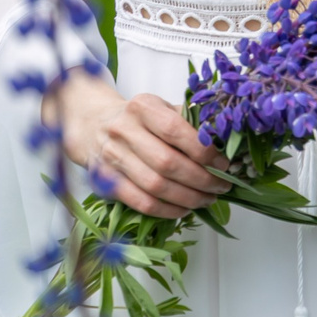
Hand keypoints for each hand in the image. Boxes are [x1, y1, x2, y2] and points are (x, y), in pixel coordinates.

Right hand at [51, 74, 231, 217]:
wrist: (92, 125)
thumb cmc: (137, 118)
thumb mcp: (160, 108)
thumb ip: (188, 121)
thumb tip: (223, 143)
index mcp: (142, 106)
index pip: (176, 130)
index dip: (203, 151)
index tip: (223, 163)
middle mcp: (123, 130)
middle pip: (167, 163)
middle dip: (201, 179)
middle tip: (221, 186)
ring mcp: (112, 157)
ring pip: (155, 186)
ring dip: (188, 198)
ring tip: (207, 199)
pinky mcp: (105, 182)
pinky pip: (140, 202)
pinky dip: (167, 210)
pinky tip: (184, 209)